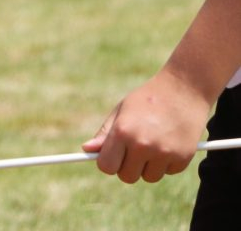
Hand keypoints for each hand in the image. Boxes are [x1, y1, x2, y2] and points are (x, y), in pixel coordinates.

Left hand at [83, 68, 210, 182]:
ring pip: (148, 177)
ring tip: (153, 142)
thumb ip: (105, 133)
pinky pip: (168, 172)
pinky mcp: (182, 158)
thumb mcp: (122, 110)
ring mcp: (163, 153)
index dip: (108, 163)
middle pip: (127, 177)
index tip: (113, 156)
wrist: (183, 90)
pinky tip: (168, 141)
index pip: (106, 166)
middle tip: (134, 149)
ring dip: (148, 166)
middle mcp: (142, 144)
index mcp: (123, 131)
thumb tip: (86, 149)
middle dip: (127, 166)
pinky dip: (166, 163)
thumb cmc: (147, 99)